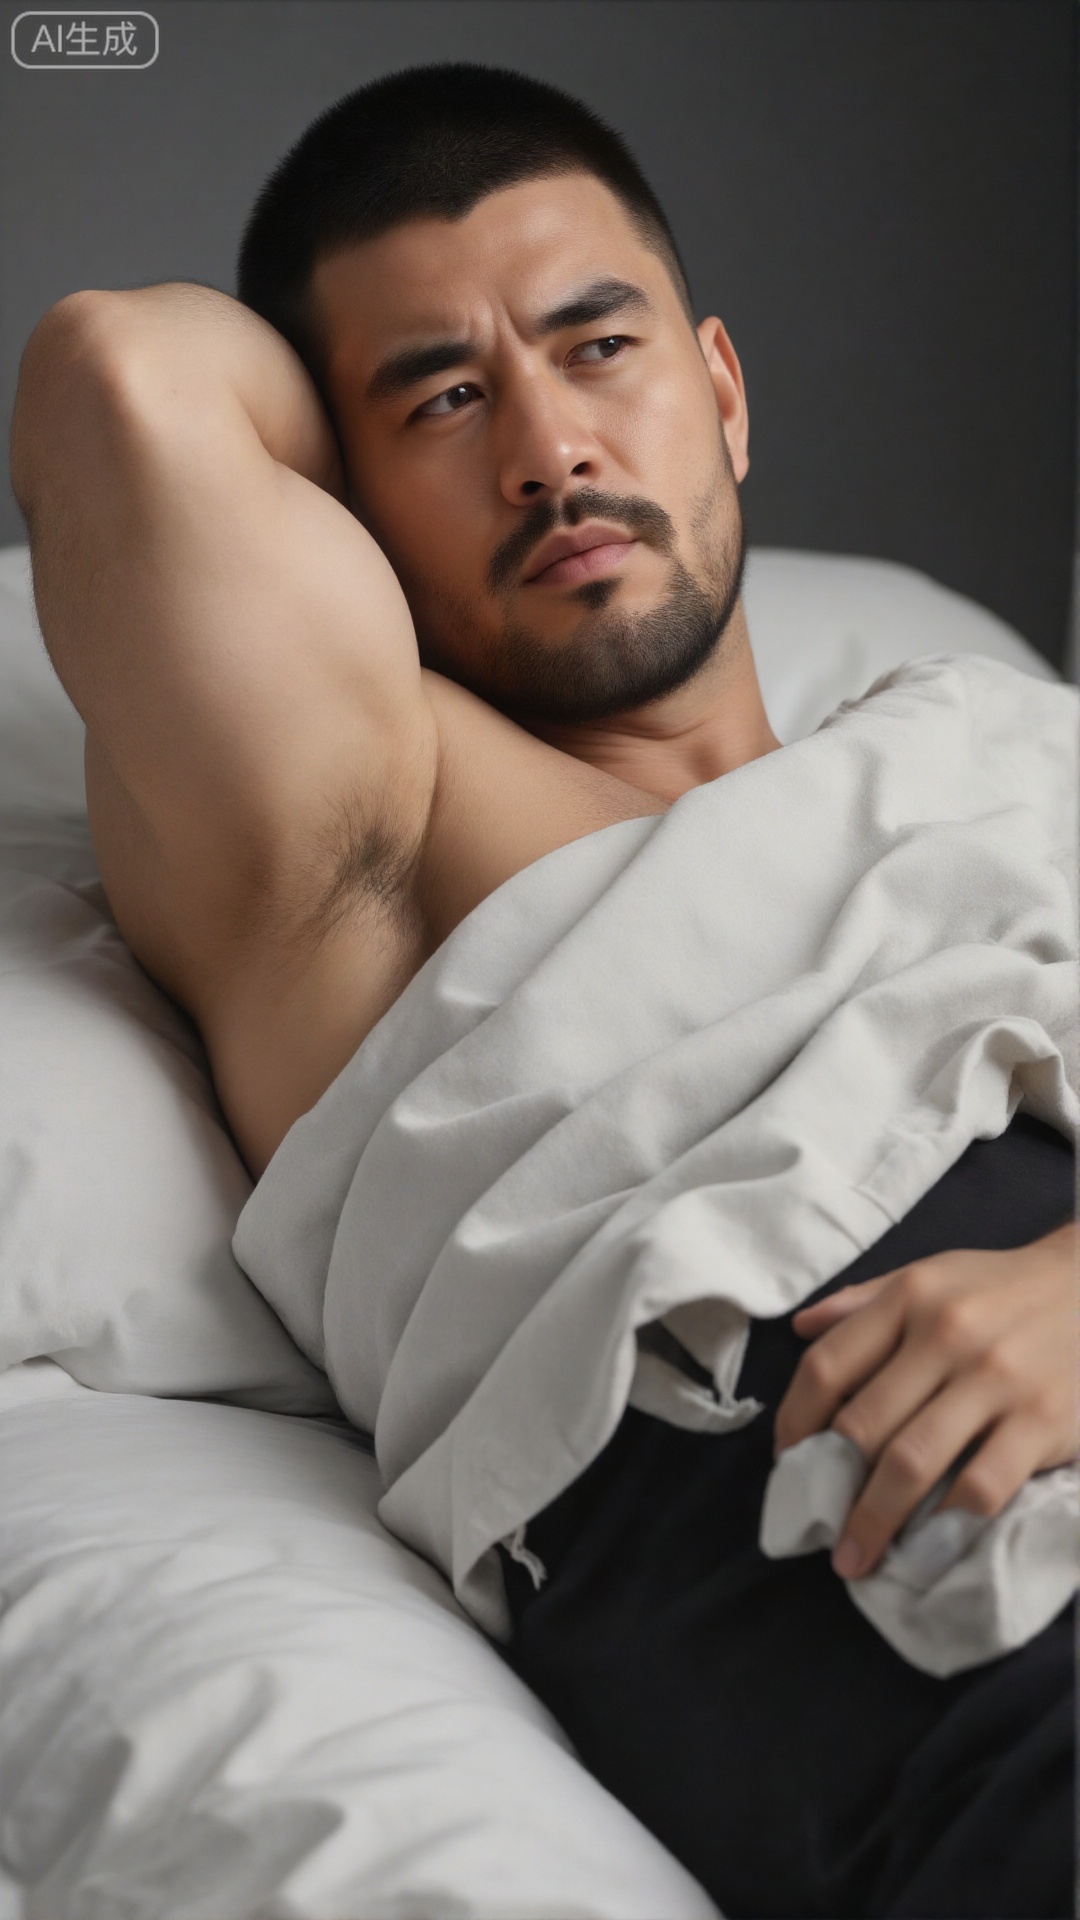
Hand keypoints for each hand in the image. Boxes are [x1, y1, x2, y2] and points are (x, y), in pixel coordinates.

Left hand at [772, 1221, 1077, 1579]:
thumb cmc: (1001, 1288)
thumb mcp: (929, 1275)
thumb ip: (862, 1302)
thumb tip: (800, 1328)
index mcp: (909, 1298)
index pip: (827, 1367)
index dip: (795, 1422)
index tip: (788, 1462)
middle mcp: (946, 1335)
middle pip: (862, 1425)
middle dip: (829, 1488)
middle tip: (815, 1529)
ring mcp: (996, 1380)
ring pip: (912, 1463)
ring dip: (874, 1520)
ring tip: (855, 1559)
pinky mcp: (1042, 1421)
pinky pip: (981, 1487)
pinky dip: (946, 1526)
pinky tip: (925, 1551)